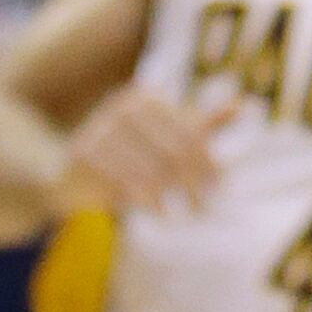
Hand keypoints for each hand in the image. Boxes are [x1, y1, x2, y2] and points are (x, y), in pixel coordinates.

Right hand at [54, 82, 226, 222]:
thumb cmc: (127, 155)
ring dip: (171, 194)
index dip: (207, 160)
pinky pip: (124, 181)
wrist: (67, 176)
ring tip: (184, 214)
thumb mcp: (166, 134)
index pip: (188, 132)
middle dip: (193, 180)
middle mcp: (122, 107)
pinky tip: (159, 213)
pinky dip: (145, 200)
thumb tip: (244, 104)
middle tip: (206, 205)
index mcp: (145, 97)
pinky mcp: (84, 155)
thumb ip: (202, 122)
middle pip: (172, 150)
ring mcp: (100, 129)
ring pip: (150, 168)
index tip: (221, 186)